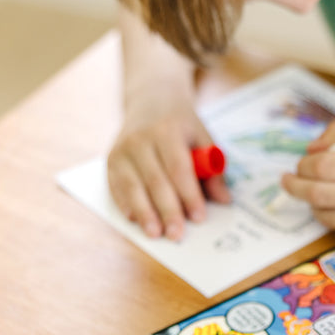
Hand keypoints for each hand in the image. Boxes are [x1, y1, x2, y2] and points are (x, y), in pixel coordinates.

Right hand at [108, 91, 230, 240]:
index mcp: (168, 130)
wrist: (151, 100)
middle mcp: (141, 139)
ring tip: (156, 234)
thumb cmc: (182, 126)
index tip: (199, 217)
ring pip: (133, 186)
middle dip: (168, 210)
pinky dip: (125, 205)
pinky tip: (135, 220)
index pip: (179, 168)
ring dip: (144, 213)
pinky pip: (117, 186)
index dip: (189, 195)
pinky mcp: (111, 159)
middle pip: (156, 181)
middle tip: (177, 234)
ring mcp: (123, 149)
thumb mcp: (203, 138)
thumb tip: (223, 200)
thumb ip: (213, 170)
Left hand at [281, 121, 334, 242]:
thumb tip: (310, 150)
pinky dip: (334, 214)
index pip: (322, 166)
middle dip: (294, 186)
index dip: (304, 165)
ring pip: (324, 215)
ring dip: (311, 203)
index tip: (300, 163)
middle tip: (287, 181)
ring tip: (312, 192)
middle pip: (315, 194)